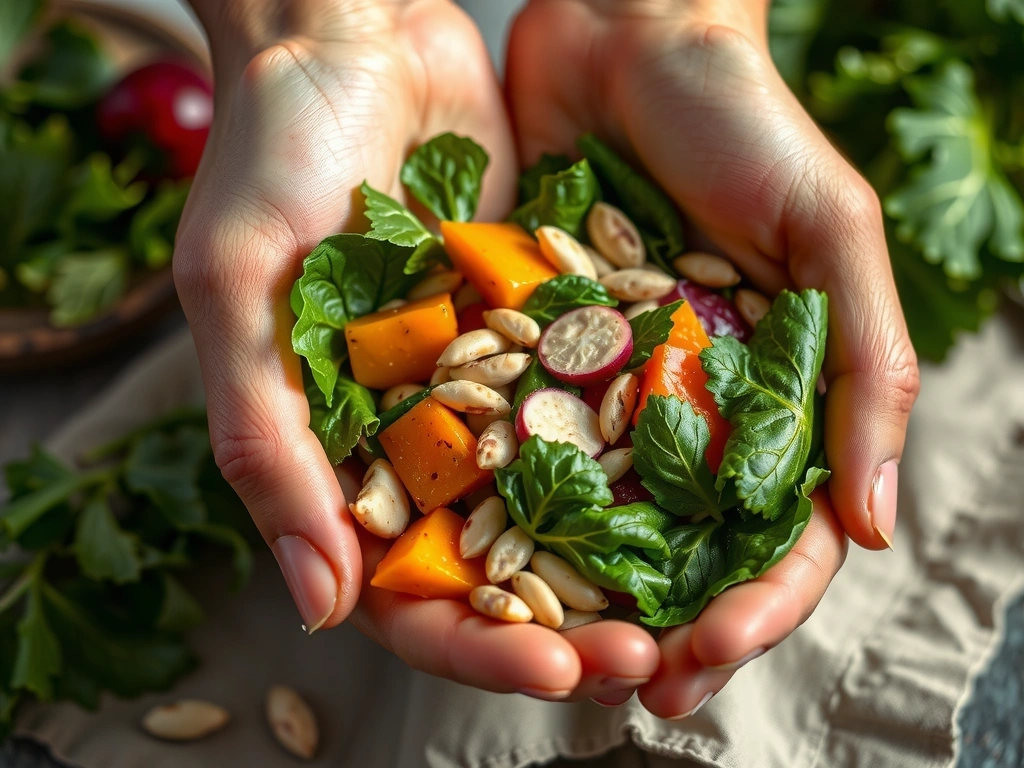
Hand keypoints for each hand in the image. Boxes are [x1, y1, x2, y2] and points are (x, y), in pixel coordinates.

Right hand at [176, 0, 660, 701]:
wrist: (351, 38)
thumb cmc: (267, 159)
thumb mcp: (243, 297)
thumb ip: (266, 448)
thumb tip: (321, 604)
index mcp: (340, 454)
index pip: (405, 591)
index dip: (476, 644)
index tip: (557, 669)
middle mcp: (420, 433)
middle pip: (500, 565)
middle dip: (572, 622)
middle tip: (652, 656)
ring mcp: (489, 382)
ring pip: (563, 497)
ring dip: (624, 554)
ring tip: (700, 596)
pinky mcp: (544, 322)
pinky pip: (599, 397)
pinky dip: (645, 442)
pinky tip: (711, 483)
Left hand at [506, 0, 917, 713]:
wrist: (623, 37)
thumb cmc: (744, 125)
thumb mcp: (831, 234)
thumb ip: (867, 370)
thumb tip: (874, 526)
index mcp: (771, 396)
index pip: (775, 534)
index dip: (750, 608)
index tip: (704, 657)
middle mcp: (688, 405)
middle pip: (680, 547)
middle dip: (657, 622)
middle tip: (621, 682)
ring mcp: (608, 384)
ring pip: (595, 514)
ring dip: (574, 588)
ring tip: (545, 652)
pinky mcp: (533, 350)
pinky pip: (519, 436)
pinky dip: (505, 497)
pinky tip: (476, 552)